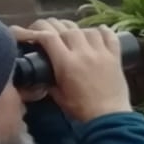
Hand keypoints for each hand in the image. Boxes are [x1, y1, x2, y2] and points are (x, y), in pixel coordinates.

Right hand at [9, 21, 130, 122]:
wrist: (109, 117)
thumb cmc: (81, 109)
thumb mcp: (58, 95)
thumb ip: (49, 81)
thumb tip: (43, 74)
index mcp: (66, 63)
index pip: (48, 37)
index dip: (35, 31)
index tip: (28, 32)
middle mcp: (84, 53)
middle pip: (66, 29)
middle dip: (52, 25)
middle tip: (45, 29)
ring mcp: (101, 53)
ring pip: (87, 30)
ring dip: (76, 29)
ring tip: (70, 32)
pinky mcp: (115, 56)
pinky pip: (110, 36)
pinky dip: (102, 31)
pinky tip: (97, 30)